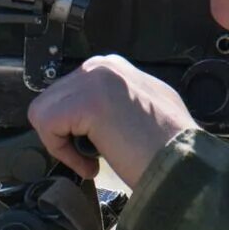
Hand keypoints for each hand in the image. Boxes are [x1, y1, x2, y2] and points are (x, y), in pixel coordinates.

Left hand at [26, 55, 196, 186]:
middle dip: (64, 134)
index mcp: (113, 67)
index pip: (67, 94)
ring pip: (43, 113)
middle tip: (92, 157)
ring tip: (91, 161)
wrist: (185, 164)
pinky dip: (62, 152)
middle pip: (51, 101)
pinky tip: (91, 164)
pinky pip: (47, 126)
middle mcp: (102, 66)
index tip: (95, 147)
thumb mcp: (140, 108)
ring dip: (62, 144)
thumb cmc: (168, 148)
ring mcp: (95, 79)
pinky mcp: (88, 101)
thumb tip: (85, 116)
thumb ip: (112, 103)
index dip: (73, 126)